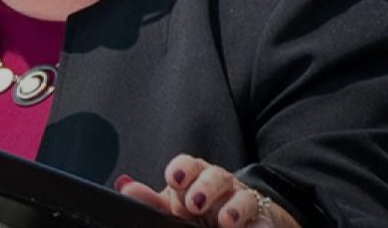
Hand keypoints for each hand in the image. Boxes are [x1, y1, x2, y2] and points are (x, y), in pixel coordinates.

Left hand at [114, 154, 299, 227]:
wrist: (244, 219)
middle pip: (216, 176)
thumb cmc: (201, 212)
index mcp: (197, 178)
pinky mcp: (263, 221)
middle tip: (194, 204)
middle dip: (206, 187)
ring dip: (236, 207)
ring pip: (243, 197)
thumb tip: (124, 187)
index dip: (182, 170)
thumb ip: (151, 202)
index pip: (190, 166)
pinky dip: (257, 227)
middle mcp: (221, 186)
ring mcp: (244, 203)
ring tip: (227, 221)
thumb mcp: (175, 207)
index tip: (174, 180)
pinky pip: (263, 222)